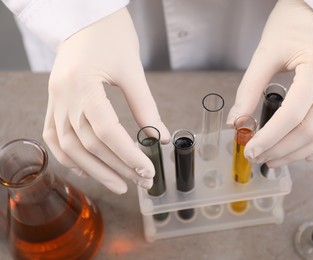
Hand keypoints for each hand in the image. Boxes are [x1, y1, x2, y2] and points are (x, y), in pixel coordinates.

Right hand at [43, 8, 169, 193]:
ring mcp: (55, 99)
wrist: (87, 17)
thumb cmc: (111, 35)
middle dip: (116, 167)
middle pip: (88, 144)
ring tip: (119, 184)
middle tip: (140, 181)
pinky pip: (55, 136)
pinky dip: (69, 156)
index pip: (106, 131)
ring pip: (69, 146)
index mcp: (83, 84)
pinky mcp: (54, 101)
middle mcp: (63, 95)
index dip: (128, 154)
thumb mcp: (132, 70)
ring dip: (95, 169)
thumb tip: (161, 137)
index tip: (147, 170)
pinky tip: (87, 169)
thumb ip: (145, 106)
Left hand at [227, 0, 312, 166]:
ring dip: (299, 154)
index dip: (270, 138)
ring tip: (274, 159)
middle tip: (258, 157)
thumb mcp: (264, 55)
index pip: (292, 115)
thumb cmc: (289, 29)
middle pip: (311, 130)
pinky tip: (304, 154)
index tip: (251, 149)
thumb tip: (236, 122)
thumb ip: (249, 90)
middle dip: (281, 150)